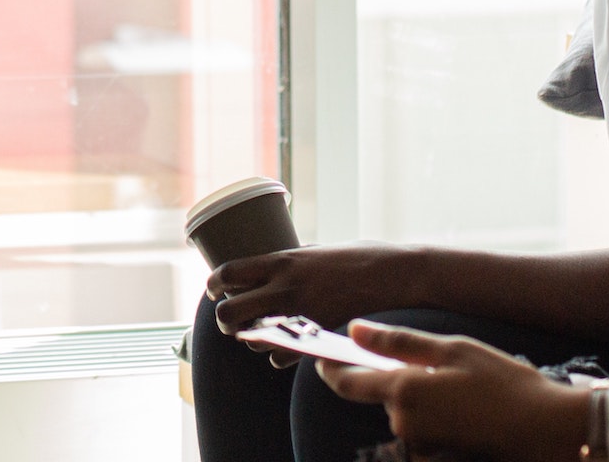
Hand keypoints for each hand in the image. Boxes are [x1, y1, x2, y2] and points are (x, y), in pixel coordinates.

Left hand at [210, 245, 424, 340]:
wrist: (396, 275)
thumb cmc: (361, 257)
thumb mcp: (319, 250)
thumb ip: (295, 260)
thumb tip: (277, 263)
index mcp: (282, 260)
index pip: (228, 272)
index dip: (212, 284)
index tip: (212, 291)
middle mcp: (284, 287)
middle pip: (229, 310)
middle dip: (225, 319)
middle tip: (232, 320)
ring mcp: (299, 314)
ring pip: (253, 339)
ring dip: (253, 340)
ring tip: (263, 333)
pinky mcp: (315, 335)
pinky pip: (280, 359)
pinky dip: (279, 357)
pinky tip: (288, 347)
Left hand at [318, 321, 592, 461]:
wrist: (545, 431)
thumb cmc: (503, 384)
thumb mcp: (452, 349)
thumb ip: (398, 341)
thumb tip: (355, 329)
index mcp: (403, 391)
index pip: (347, 382)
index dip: (331, 368)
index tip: (323, 357)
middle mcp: (404, 423)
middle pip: (383, 395)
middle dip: (398, 377)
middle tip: (439, 364)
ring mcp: (419, 445)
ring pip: (405, 412)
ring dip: (421, 397)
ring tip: (463, 387)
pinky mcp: (436, 457)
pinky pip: (423, 430)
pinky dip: (436, 416)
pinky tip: (466, 408)